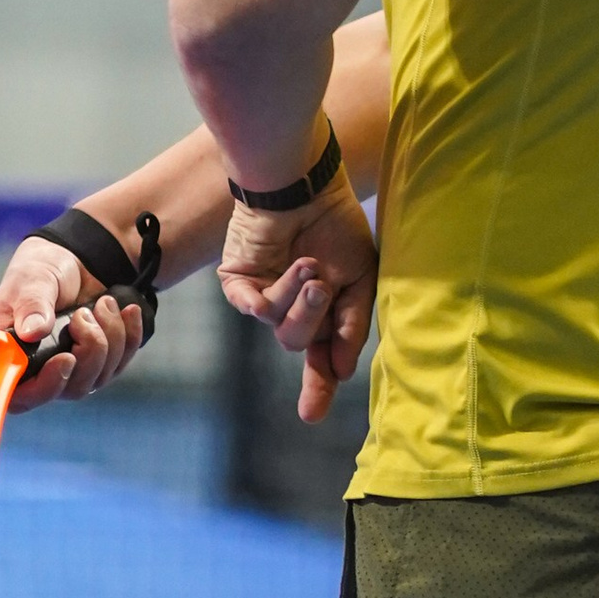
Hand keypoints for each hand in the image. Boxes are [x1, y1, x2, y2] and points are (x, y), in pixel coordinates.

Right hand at [0, 235, 144, 411]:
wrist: (74, 260)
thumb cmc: (40, 270)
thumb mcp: (31, 279)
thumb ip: (31, 304)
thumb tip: (32, 332)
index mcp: (11, 355)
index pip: (22, 397)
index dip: (46, 387)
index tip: (67, 358)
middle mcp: (40, 370)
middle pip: (72, 388)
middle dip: (89, 349)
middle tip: (85, 313)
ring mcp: (73, 369)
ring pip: (100, 377)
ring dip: (110, 336)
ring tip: (102, 303)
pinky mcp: (100, 361)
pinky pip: (122, 361)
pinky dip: (129, 334)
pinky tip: (126, 311)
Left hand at [217, 167, 376, 425]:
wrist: (305, 182)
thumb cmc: (337, 225)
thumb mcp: (360, 277)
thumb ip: (352, 324)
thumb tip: (341, 372)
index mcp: (323, 313)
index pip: (320, 359)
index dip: (318, 387)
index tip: (312, 415)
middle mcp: (291, 310)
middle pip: (298, 342)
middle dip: (313, 318)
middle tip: (323, 286)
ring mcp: (264, 295)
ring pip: (277, 325)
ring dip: (296, 298)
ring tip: (308, 264)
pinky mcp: (238, 279)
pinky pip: (249, 305)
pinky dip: (262, 300)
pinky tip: (273, 288)